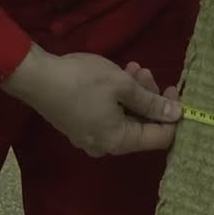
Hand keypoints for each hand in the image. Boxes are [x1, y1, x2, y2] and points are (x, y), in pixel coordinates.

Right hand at [2, 44, 181, 156]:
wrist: (36, 77)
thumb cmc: (82, 80)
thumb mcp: (122, 85)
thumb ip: (151, 102)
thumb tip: (176, 114)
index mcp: (119, 141)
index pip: (160, 137)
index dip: (172, 115)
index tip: (175, 90)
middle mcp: (106, 147)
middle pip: (142, 127)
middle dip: (150, 99)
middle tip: (148, 72)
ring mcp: (91, 139)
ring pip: (125, 119)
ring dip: (134, 94)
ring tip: (134, 68)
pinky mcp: (80, 127)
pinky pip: (109, 117)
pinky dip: (118, 98)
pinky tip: (119, 75)